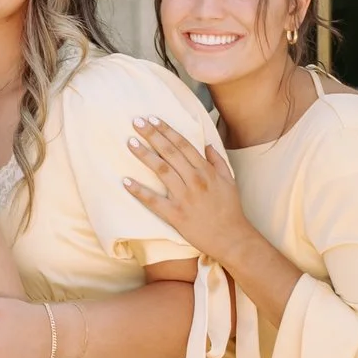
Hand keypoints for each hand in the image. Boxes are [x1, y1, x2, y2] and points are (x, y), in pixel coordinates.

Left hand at [128, 116, 247, 262]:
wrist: (231, 238)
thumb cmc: (230, 209)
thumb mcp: (229, 181)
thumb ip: (218, 161)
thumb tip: (207, 145)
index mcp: (206, 171)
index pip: (183, 145)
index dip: (167, 130)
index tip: (153, 119)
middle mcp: (195, 180)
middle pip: (170, 152)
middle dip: (152, 135)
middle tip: (136, 121)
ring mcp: (184, 197)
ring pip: (161, 170)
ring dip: (144, 155)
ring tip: (130, 142)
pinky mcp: (175, 215)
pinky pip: (153, 201)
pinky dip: (139, 191)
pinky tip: (126, 181)